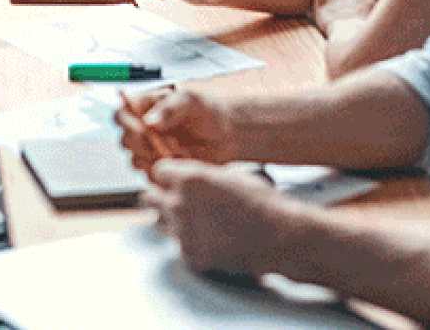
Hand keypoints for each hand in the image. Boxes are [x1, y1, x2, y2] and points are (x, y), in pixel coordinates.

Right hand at [115, 86, 235, 171]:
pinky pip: (151, 175)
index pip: (120, 114)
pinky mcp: (162, 167)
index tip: (140, 127)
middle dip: (140, 144)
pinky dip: (163, 171)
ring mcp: (152, 151)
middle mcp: (143, 130)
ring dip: (153, 160)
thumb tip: (148, 121)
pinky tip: (179, 162)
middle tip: (159, 143)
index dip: (124, 122)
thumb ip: (169, 108)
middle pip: (124, 140)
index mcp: (144, 108)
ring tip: (175, 152)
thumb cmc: (208, 111)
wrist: (228, 134)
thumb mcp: (190, 101)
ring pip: (135, 160)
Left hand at [141, 160, 296, 275]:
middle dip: (159, 197)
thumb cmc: (263, 204)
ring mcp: (183, 233)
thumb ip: (203, 177)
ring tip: (192, 222)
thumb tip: (191, 179)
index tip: (172, 181)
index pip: (158, 172)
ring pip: (160, 223)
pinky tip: (210, 242)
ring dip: (171, 221)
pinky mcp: (191, 257)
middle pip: (149, 198)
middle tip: (170, 201)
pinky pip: (180, 247)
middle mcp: (180, 204)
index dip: (168, 176)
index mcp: (189, 179)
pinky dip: (191, 245)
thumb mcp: (231, 176)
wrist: (280, 237)